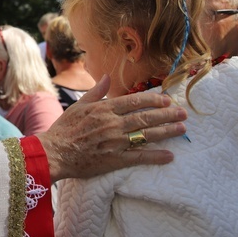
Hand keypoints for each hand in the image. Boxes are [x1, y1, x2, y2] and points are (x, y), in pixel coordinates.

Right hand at [37, 75, 186, 181]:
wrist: (54, 152)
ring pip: (146, 135)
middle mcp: (112, 123)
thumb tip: (107, 77)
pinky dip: (155, 156)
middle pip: (145, 117)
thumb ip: (96, 92)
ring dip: (166, 131)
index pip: (134, 101)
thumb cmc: (65, 128)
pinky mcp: (114, 159)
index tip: (166, 99)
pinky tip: (169, 155)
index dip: (152, 100)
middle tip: (183, 113)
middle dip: (166, 114)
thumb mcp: (79, 106)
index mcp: (104, 109)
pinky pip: (139, 157)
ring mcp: (115, 142)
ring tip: (182, 129)